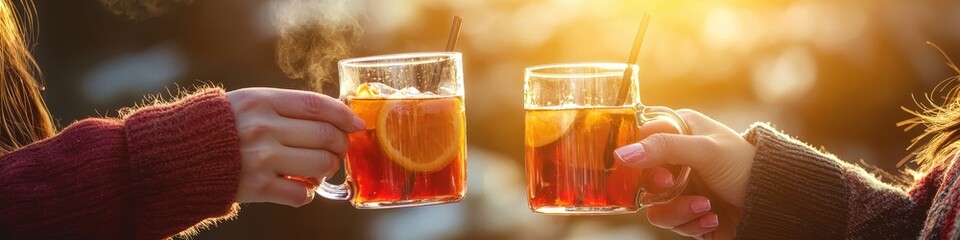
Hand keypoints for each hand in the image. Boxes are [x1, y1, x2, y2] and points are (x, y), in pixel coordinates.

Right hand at [227, 88, 363, 206]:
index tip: (357, 124)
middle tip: (335, 150)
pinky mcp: (257, 187)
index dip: (344, 115)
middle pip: (326, 135)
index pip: (317, 105)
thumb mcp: (246, 104)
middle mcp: (264, 127)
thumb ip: (283, 108)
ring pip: (321, 164)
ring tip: (315, 169)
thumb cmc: (216, 129)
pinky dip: (306, 193)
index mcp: (262, 101)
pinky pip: (301, 193)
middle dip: (339, 146)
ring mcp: (261, 157)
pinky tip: (296, 187)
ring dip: (326, 170)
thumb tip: (331, 118)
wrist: (174, 157)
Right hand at [614, 109, 755, 238]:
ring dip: (678, 211)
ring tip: (704, 207)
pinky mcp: (687, 213)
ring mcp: (681, 188)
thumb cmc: (745, 166)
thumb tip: (621, 154)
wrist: (774, 204)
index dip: (636, 155)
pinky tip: (712, 218)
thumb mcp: (704, 150)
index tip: (642, 166)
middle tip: (673, 187)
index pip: (639, 139)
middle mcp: (676, 160)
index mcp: (679, 132)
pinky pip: (671, 223)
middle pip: (641, 178)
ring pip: (654, 207)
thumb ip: (663, 148)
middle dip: (658, 188)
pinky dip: (692, 224)